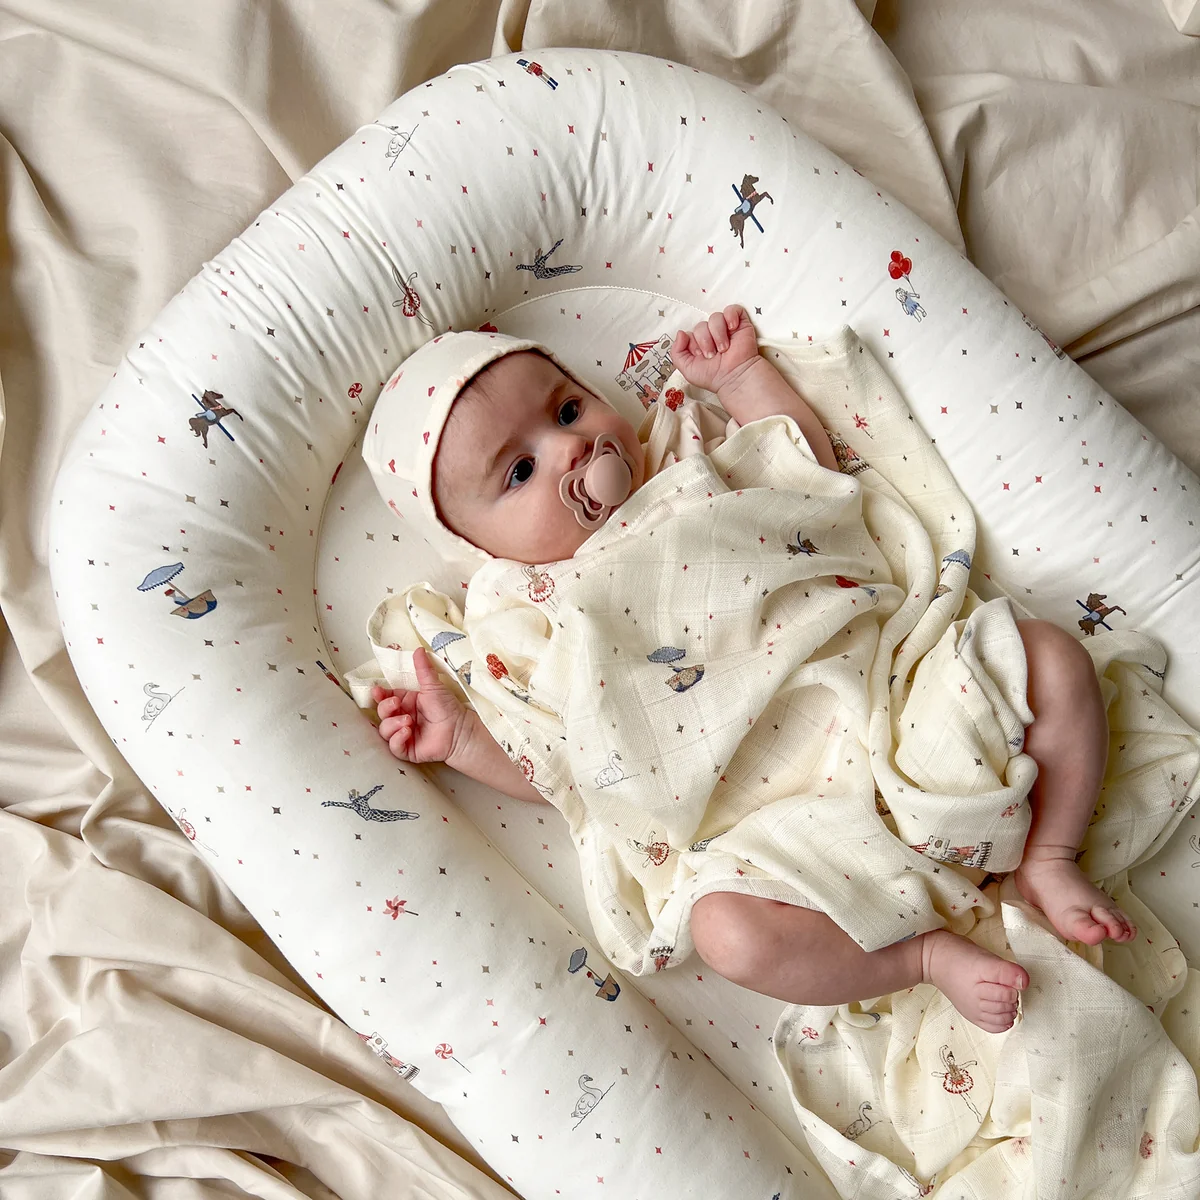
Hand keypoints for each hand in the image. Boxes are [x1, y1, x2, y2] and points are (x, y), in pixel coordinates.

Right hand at [372, 647, 467, 764]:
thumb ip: (423, 669)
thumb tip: (418, 649)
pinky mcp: (407, 749)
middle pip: (382, 713)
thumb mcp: (433, 686)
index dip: (379, 695)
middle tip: (398, 705)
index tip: (378, 691)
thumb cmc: (448, 708)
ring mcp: (403, 734)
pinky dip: (397, 739)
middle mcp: (402, 717)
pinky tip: (407, 732)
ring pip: (384, 730)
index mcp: (405, 702)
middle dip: (385, 708)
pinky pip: (393, 747)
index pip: (385, 698)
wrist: (460, 729)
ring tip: (408, 721)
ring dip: (392, 724)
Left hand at [670, 305, 758, 393]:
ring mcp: (725, 329)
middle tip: (712, 355)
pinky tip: (732, 328)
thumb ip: (676, 352)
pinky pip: (732, 309)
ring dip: (717, 334)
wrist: (733, 377)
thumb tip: (681, 332)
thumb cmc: (713, 376)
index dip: (693, 343)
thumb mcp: (687, 368)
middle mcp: (711, 335)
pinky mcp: (740, 324)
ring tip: (724, 348)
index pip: (690, 333)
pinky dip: (730, 316)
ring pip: (715, 318)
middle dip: (705, 341)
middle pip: (701, 325)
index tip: (700, 355)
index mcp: (699, 344)